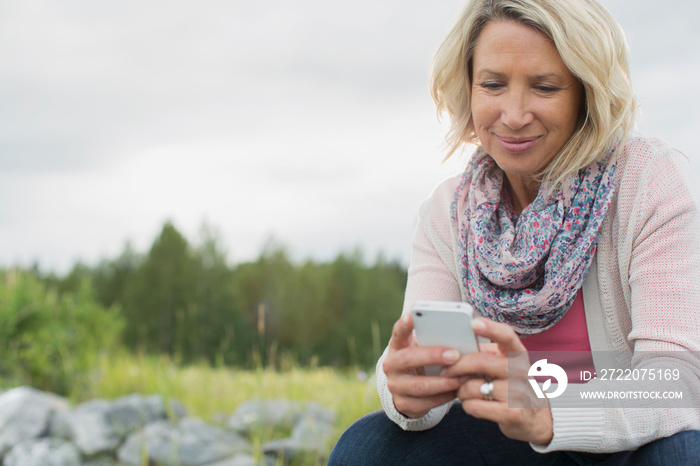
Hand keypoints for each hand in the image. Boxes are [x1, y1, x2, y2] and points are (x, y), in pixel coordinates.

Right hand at [382, 313, 464, 418]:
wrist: (408, 389)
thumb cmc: (424, 361)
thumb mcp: (423, 348)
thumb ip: (434, 340)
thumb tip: (462, 336)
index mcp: (397, 346)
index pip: (398, 331)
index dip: (405, 324)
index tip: (413, 315)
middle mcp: (391, 365)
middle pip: (408, 358)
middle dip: (433, 356)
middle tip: (455, 355)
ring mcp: (395, 385)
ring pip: (420, 385)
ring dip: (444, 382)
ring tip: (463, 376)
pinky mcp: (403, 403)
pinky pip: (426, 403)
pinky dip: (445, 397)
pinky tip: (459, 391)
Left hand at [441, 318, 553, 444]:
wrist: (534, 417)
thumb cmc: (510, 385)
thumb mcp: (504, 365)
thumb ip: (485, 354)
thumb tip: (454, 347)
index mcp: (517, 354)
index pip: (507, 336)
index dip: (490, 328)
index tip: (473, 323)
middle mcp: (521, 371)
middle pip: (480, 362)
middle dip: (456, 366)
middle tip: (446, 370)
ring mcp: (518, 393)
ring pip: (472, 387)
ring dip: (460, 390)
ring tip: (463, 391)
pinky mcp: (511, 413)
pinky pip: (474, 406)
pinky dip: (467, 405)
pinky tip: (472, 403)